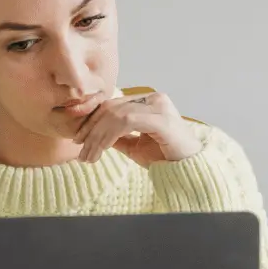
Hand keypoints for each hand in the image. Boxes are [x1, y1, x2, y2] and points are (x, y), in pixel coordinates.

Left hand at [73, 92, 202, 166]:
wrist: (189, 170)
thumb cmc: (165, 157)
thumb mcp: (135, 146)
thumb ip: (117, 136)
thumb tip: (93, 135)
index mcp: (149, 101)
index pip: (113, 105)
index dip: (93, 121)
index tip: (79, 139)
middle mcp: (154, 98)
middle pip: (112, 108)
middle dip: (91, 130)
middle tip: (80, 150)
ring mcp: (159, 106)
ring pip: (116, 115)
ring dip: (97, 137)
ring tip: (88, 156)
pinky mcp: (161, 119)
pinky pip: (126, 122)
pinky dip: (109, 137)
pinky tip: (102, 151)